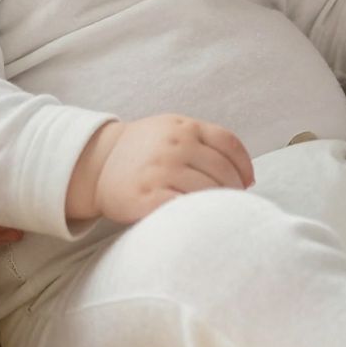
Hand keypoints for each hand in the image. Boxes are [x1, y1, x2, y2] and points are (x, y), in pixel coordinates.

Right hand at [67, 115, 254, 225]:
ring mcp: (160, 170)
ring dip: (220, 206)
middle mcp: (174, 145)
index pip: (229, 144)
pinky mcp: (147, 197)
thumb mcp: (172, 129)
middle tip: (234, 204)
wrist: (97, 163)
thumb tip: (246, 175)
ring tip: (219, 214)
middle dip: (234, 190)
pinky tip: (198, 219)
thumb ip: (204, 141)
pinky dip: (198, 216)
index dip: (244, 166)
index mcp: (184, 127)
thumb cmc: (143, 149)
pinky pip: (184, 208)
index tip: (248, 183)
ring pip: (208, 192)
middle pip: (222, 171)